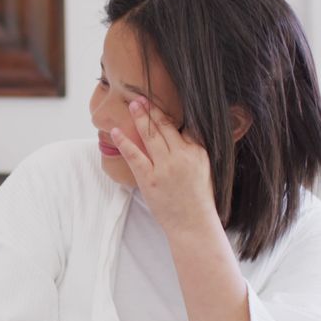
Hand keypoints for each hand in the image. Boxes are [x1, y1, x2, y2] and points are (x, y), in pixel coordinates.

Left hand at [111, 96, 218, 236]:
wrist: (193, 224)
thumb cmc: (198, 199)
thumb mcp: (204, 169)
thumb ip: (193, 150)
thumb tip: (181, 133)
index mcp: (198, 151)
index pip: (184, 125)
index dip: (170, 113)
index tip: (161, 101)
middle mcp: (182, 156)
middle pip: (165, 126)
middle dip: (152, 109)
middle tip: (141, 96)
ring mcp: (165, 167)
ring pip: (150, 136)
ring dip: (140, 118)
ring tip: (132, 105)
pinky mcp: (150, 179)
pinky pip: (134, 156)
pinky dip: (124, 142)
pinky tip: (115, 131)